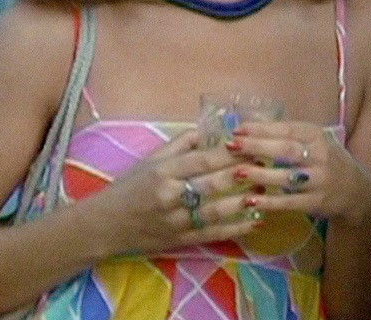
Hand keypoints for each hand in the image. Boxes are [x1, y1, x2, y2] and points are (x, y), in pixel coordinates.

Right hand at [78, 129, 259, 256]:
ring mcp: (177, 221)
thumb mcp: (150, 160)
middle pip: (213, 183)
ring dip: (244, 201)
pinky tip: (255, 221)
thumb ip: (181, 144)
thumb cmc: (128, 188)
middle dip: (243, 173)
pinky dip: (236, 228)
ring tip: (265, 192)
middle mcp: (171, 195)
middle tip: (267, 165)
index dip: (230, 153)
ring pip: (217, 211)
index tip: (253, 145)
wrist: (104, 226)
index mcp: (163, 171)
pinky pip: (213, 234)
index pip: (203, 159)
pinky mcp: (181, 241)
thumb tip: (211, 129)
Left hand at [224, 121, 370, 225]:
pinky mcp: (316, 202)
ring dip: (261, 174)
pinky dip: (270, 201)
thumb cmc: (326, 162)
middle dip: (257, 146)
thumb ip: (288, 135)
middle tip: (231, 145)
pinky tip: (250, 201)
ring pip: (287, 176)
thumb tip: (250, 126)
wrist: (356, 192)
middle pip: (286, 149)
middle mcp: (320, 155)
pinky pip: (290, 202)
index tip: (237, 129)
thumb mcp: (315, 142)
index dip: (261, 129)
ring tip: (237, 172)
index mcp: (317, 136)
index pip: (287, 129)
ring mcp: (319, 180)